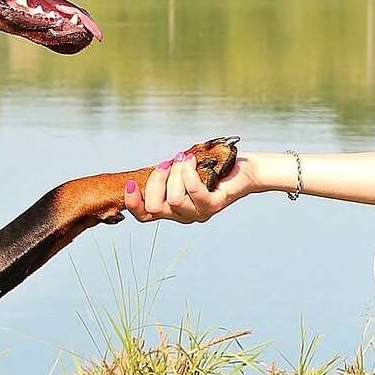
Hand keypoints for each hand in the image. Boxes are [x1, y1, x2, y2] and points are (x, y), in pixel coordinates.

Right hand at [123, 150, 255, 223]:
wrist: (244, 170)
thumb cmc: (211, 167)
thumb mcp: (182, 170)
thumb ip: (166, 174)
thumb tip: (148, 168)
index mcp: (171, 209)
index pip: (144, 215)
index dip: (132, 203)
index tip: (129, 184)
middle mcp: (183, 215)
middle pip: (153, 207)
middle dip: (156, 180)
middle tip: (167, 163)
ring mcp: (198, 213)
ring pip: (173, 199)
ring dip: (176, 173)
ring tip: (185, 158)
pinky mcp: (213, 206)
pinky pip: (194, 192)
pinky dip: (190, 173)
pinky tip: (193, 161)